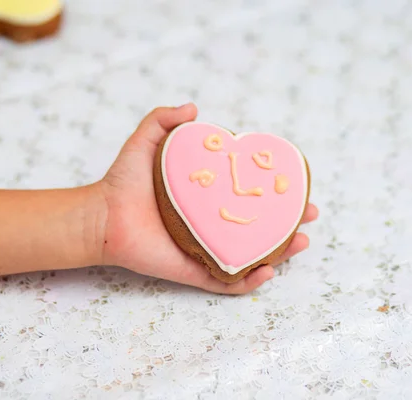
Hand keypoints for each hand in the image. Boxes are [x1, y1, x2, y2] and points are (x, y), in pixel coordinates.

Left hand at [98, 104, 317, 293]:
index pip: (251, 196)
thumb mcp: (146, 141)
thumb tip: (195, 108)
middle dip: (290, 224)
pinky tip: (267, 271)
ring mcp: (207, 250)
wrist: (102, 215)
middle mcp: (214, 225)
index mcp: (210, 199)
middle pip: (261, 228)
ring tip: (300, 242)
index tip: (296, 185)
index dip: (277, 192)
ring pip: (252, 256)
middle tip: (308, 216)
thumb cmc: (124, 180)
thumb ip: (164, 119)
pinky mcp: (195, 271)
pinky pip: (228, 282)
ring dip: (281, 253)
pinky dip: (250, 281)